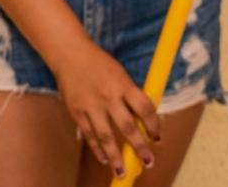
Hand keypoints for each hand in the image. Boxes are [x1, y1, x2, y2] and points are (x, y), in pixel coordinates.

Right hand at [53, 42, 160, 177]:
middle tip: (148, 161)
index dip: (153, 125)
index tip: (157, 137)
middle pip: (127, 127)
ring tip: (122, 172)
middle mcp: (108, 96)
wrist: (70, 54)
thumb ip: (130, 95)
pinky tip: (104, 159)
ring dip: (115, 157)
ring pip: (106, 136)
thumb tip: (144, 119)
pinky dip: (96, 148)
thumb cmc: (99, 64)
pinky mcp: (76, 111)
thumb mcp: (120, 74)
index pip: (144, 108)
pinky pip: (88, 135)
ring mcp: (91, 105)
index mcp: (123, 84)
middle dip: (139, 147)